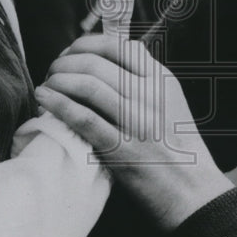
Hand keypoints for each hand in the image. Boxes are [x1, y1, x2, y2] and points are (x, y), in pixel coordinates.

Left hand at [35, 34, 233, 229]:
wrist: (191, 192)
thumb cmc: (177, 147)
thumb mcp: (171, 101)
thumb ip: (146, 76)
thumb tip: (116, 49)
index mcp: (161, 80)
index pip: (117, 46)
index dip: (85, 45)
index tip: (70, 53)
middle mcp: (150, 96)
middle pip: (95, 64)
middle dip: (65, 63)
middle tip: (53, 72)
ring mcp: (136, 122)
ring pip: (87, 85)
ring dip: (58, 80)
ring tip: (46, 85)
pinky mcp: (121, 148)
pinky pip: (83, 117)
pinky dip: (58, 104)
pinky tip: (45, 99)